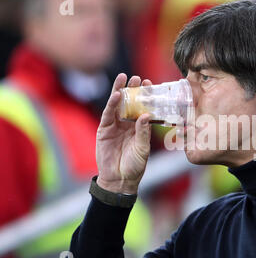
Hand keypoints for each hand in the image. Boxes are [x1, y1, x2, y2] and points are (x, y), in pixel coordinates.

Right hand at [96, 74, 151, 193]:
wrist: (119, 179)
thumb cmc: (135, 166)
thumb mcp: (143, 149)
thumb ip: (143, 132)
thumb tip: (145, 115)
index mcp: (139, 128)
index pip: (143, 108)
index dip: (145, 97)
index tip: (150, 84)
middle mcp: (127, 125)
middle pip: (130, 103)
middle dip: (132, 90)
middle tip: (137, 77)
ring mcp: (115, 126)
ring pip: (117, 105)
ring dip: (120, 92)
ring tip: (123, 78)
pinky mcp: (104, 130)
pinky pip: (108, 115)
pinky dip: (111, 105)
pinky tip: (116, 95)